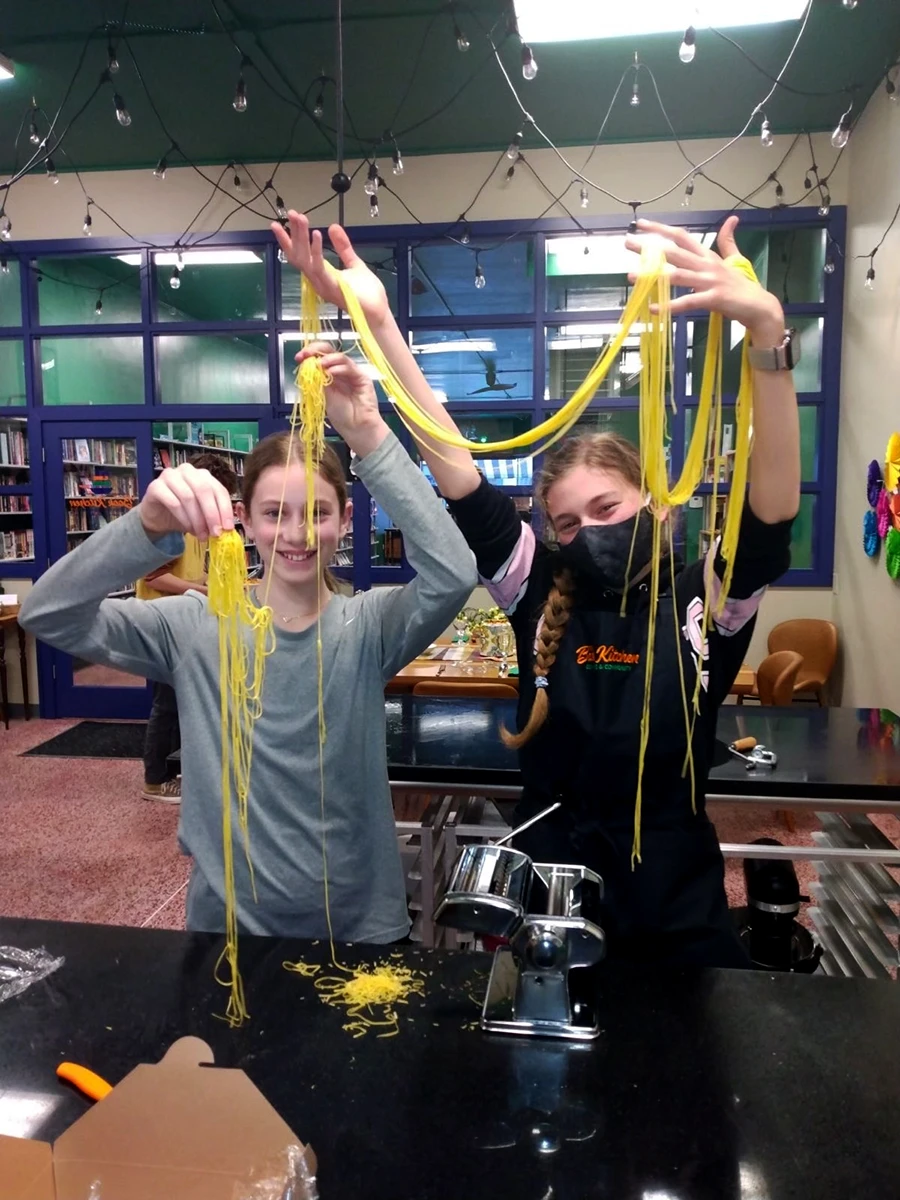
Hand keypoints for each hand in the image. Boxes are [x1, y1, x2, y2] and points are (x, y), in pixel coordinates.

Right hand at [140, 464, 234, 540]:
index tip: (228, 528)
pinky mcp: (155, 486)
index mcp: (203, 475)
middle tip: (215, 533)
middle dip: (212, 514)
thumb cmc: (183, 513)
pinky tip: (188, 529)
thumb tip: (226, 529)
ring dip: (197, 519)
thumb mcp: (203, 515)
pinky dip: (183, 518)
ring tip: (201, 535)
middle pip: (204, 490)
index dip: (225, 509)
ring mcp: (169, 476)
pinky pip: (173, 502)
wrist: (157, 516)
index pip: (219, 490)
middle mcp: (187, 471)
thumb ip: (214, 517)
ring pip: (188, 497)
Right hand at [272, 211, 390, 329]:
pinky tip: (316, 235)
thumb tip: (333, 227)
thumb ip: (343, 247)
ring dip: (302, 238)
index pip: (300, 255)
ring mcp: (323, 285)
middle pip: (299, 254)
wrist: (378, 312)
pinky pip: (320, 268)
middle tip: (292, 213)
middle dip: (294, 233)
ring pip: (305, 259)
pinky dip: (316, 251)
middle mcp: (317, 280)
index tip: (284, 221)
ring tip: (301, 219)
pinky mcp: (332, 288)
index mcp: (320, 274)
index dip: (290, 239)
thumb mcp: (354, 263)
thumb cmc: (367, 294)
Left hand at [297, 342, 387, 458]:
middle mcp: (340, 371)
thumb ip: (317, 380)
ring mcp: (351, 373)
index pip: (318, 357)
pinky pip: (349, 367)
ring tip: (320, 365)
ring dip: (328, 359)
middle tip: (307, 354)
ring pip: (340, 357)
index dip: (309, 354)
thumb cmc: (341, 415)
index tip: (299, 358)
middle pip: (329, 351)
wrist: (356, 428)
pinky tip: (331, 373)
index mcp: (329, 374)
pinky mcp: (362, 377)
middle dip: (316, 350)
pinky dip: (338, 368)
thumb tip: (307, 365)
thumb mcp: (323, 395)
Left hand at [625, 216, 784, 344]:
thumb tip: (732, 219)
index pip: (681, 236)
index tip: (641, 224)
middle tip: (627, 242)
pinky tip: (654, 308)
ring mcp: (710, 281)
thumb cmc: (742, 285)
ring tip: (631, 276)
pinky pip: (688, 302)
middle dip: (648, 247)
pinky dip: (670, 305)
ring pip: (676, 275)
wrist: (760, 306)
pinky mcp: (714, 298)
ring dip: (652, 276)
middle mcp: (706, 264)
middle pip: (673, 252)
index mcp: (707, 255)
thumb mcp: (734, 259)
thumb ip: (728, 240)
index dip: (661, 229)